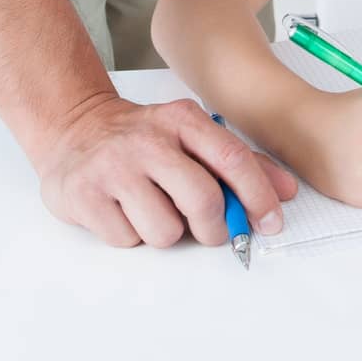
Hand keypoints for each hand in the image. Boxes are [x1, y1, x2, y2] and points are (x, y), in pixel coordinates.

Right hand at [37, 95, 298, 247]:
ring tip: (153, 209)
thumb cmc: (144, 139)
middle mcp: (148, 140)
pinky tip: (122, 210)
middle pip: (203, 202)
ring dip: (166, 232)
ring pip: (165, 231)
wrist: (75, 127)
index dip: (258, 196)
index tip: (270, 222)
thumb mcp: (191, 135)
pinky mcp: (84, 195)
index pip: (232, 159)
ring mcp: (114, 168)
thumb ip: (238, 162)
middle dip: (214, 228)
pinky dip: (130, 234)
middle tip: (208, 230)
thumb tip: (286, 192)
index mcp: (182, 120)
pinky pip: (127, 240)